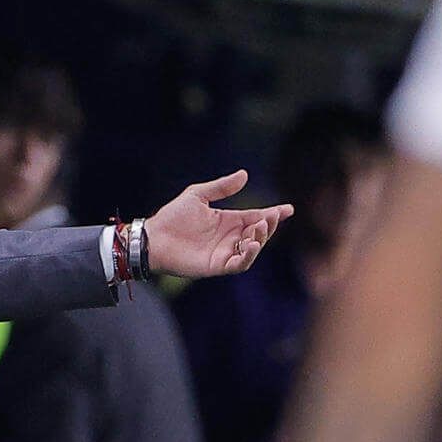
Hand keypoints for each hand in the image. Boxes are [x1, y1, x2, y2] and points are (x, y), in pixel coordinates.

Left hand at [145, 170, 291, 278]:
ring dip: (260, 240)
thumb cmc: (173, 216)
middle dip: (268, 226)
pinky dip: (248, 256)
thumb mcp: (198, 195)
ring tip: (259, 228)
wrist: (153, 237)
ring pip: (253, 249)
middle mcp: (230, 237)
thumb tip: (245, 175)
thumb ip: (221, 187)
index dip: (273, 214)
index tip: (288, 208)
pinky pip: (239, 264)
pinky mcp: (217, 266)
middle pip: (259, 233)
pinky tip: (249, 244)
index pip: (257, 216)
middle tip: (268, 218)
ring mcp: (225, 252)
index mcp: (228, 220)